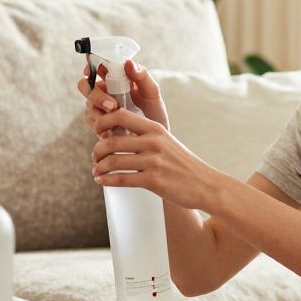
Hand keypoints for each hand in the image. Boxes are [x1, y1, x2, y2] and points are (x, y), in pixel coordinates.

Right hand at [75, 59, 168, 138]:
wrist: (153, 141)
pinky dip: (102, 127)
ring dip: (100, 113)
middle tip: (112, 106)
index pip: (97, 65)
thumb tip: (128, 62)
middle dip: (95, 95)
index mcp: (115, 77)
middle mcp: (104, 90)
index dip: (92, 64)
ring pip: (88, 105)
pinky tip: (114, 132)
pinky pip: (92, 122)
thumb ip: (143, 77)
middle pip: (85, 85)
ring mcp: (99, 107)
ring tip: (118, 123)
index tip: (99, 72)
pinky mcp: (98, 123)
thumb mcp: (152, 94)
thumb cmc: (154, 113)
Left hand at [90, 107, 225, 212]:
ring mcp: (154, 162)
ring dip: (99, 167)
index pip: (121, 115)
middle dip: (97, 150)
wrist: (205, 184)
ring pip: (113, 161)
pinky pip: (122, 179)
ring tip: (96, 171)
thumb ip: (145, 136)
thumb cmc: (183, 164)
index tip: (96, 131)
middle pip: (112, 141)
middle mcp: (153, 142)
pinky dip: (106, 181)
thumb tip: (116, 136)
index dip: (103, 121)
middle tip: (95, 157)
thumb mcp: (166, 142)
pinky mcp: (154, 181)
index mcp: (155, 128)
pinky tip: (101, 181)